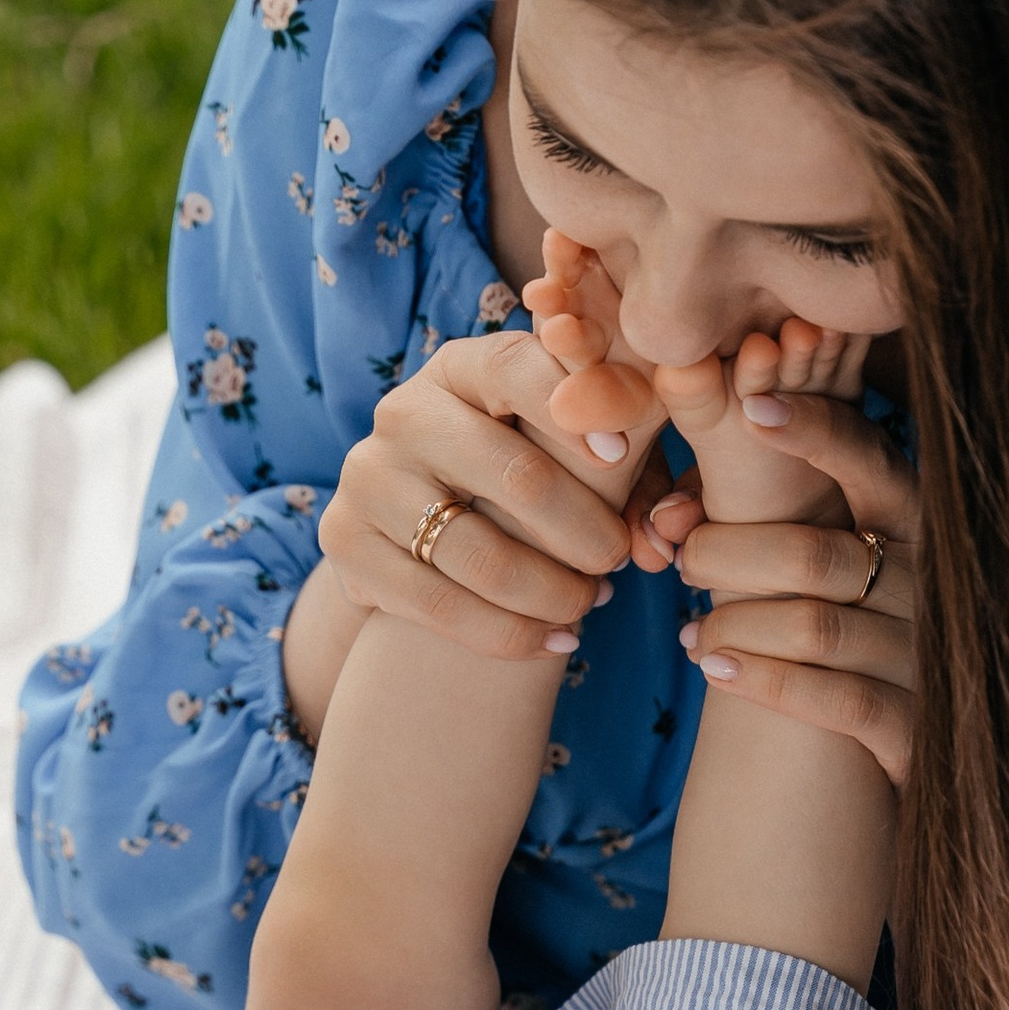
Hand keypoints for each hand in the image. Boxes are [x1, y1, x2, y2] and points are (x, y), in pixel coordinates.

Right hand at [314, 287, 672, 659]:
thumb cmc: (517, 474)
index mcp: (463, 368)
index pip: (519, 369)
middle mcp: (405, 412)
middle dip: (584, 530)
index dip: (578, 409)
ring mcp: (368, 478)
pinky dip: (510, 634)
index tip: (622, 456)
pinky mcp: (345, 543)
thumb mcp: (566, 448)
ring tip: (588, 604)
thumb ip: (628, 466)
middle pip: (513, 474)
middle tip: (617, 558)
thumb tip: (663, 535)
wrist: (408, 528)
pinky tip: (554, 642)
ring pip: (479, 555)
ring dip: (552, 592)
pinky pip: (439, 605)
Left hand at [649, 330, 921, 790]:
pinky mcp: (915, 724)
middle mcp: (930, 582)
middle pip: (813, 555)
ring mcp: (927, 654)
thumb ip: (756, 522)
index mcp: (912, 524)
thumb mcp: (817, 565)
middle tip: (682, 561)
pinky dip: (763, 680)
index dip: (816, 430)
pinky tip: (715, 670)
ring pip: (813, 629)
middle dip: (727, 555)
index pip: (870, 460)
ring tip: (691, 636)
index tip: (752, 409)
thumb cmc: (839, 636)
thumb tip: (665, 513)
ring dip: (732, 627)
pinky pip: (834, 697)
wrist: (902, 751)